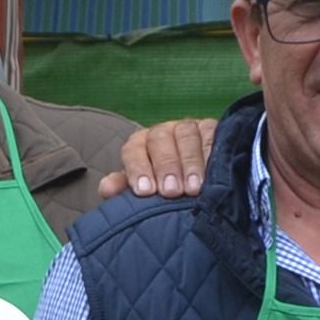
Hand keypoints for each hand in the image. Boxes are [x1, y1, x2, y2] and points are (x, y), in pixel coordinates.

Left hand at [98, 117, 215, 200]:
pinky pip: (212, 136)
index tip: (145, 191)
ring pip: (187, 137)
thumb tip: (106, 189)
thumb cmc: (163, 189)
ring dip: (190, 163)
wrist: (197, 184)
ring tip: (193, 189)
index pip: (134, 150)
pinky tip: (213, 173)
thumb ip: (124, 189)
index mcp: (140, 145)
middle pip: (161, 141)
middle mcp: (163, 132)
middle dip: (166, 167)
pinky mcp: (211, 129)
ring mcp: (188, 128)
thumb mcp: (144, 190)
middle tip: (171, 192)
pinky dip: (212, 154)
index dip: (138, 169)